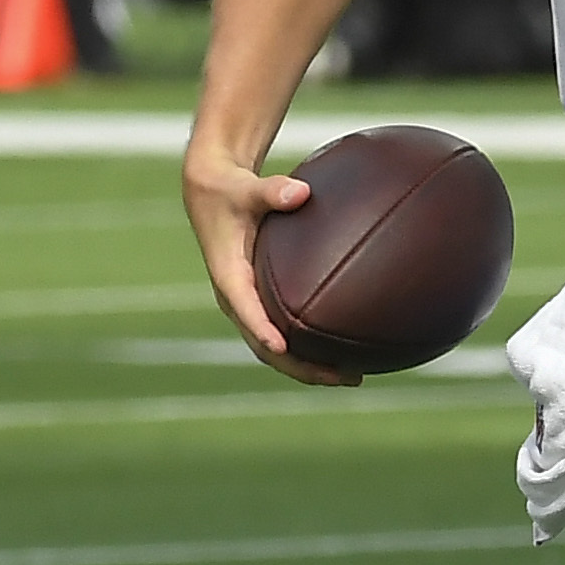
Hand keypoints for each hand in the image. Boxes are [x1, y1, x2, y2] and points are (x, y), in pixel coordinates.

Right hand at [184, 145, 356, 386]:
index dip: (263, 328)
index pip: (244, 308)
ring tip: (352, 376)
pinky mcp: (260, 304)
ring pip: (275, 351)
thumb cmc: (231, 191)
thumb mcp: (246, 188)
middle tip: (344, 376)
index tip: (284, 346)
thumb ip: (272, 191)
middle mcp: (236, 299)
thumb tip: (300, 192)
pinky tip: (342, 355)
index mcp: (228, 275)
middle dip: (302, 366)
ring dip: (309, 368)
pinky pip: (282, 336)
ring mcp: (248, 306)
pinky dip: (308, 351)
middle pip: (265, 347)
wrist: (212, 195)